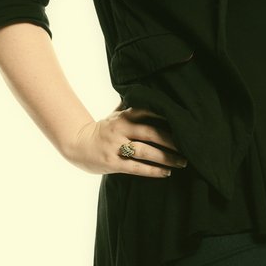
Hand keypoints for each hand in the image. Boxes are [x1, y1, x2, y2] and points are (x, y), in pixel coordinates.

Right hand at [65, 106, 187, 177]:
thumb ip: (131, 106)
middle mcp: (120, 129)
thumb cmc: (103, 129)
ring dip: (166, 158)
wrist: (77, 145)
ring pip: (145, 152)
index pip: (147, 111)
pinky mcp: (113, 163)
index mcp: (123, 116)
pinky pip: (136, 168)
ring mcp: (116, 146)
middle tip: (188, 146)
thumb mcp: (115, 115)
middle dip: (171, 141)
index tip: (183, 120)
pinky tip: (166, 173)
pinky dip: (153, 171)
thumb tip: (149, 93)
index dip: (166, 115)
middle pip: (150, 133)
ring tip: (181, 162)